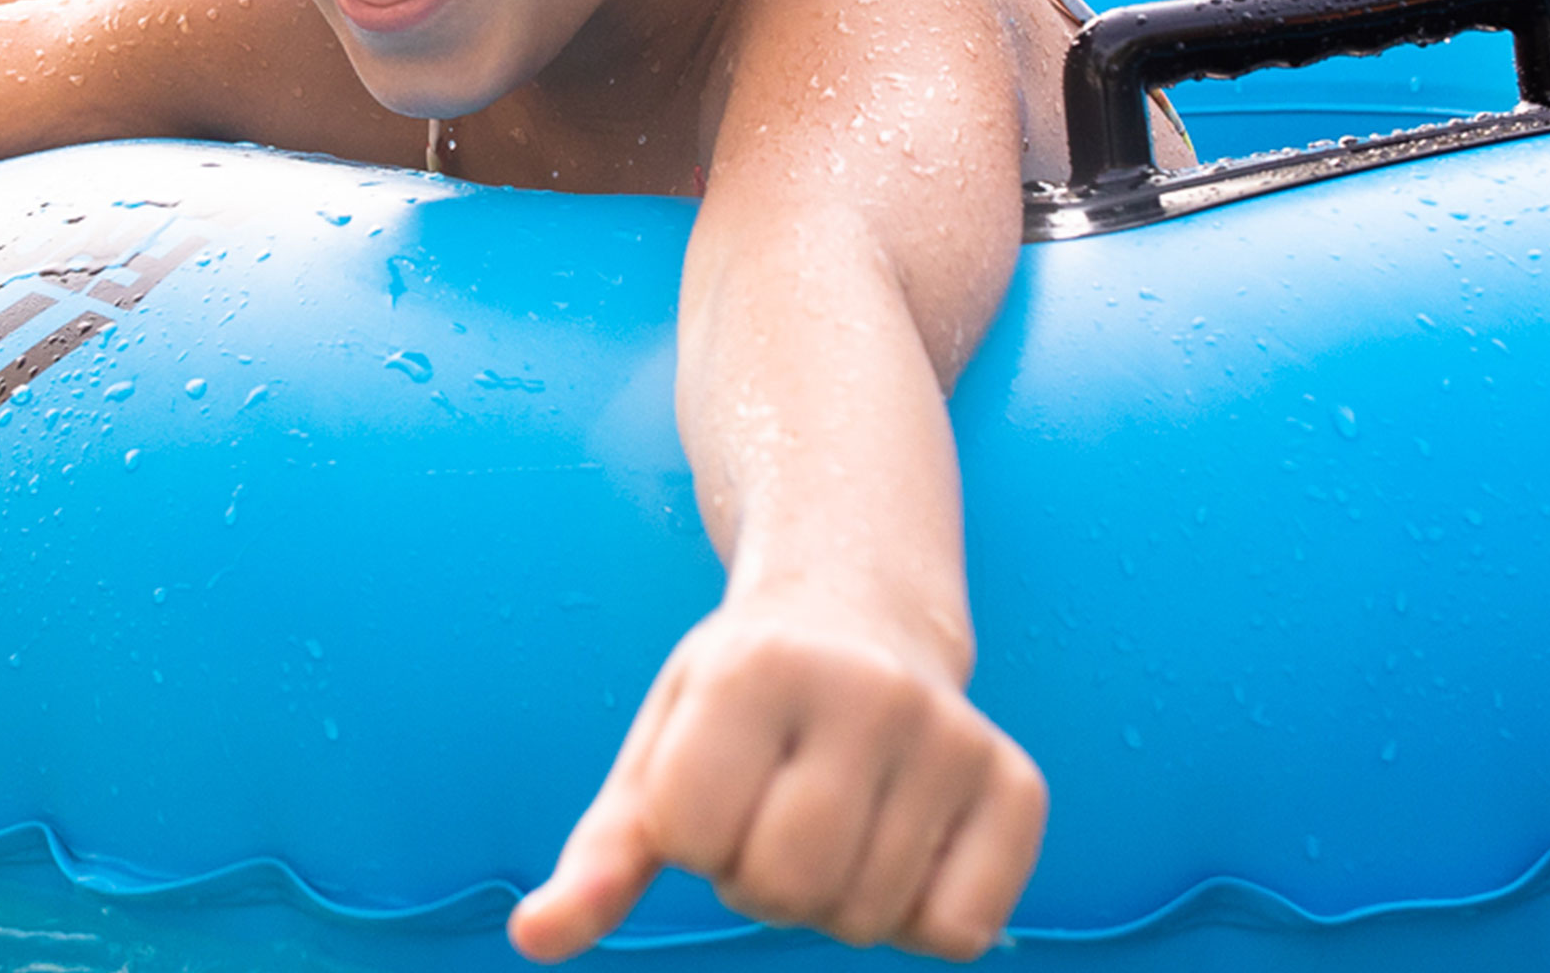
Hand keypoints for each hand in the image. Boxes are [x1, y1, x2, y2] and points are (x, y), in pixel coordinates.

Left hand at [509, 596, 1044, 962]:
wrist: (857, 611)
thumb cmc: (736, 704)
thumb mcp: (657, 753)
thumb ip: (600, 856)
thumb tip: (532, 938)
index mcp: (754, 670)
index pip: (693, 834)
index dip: (692, 838)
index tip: (711, 788)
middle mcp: (864, 690)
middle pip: (787, 882)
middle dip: (759, 881)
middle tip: (772, 819)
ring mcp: (949, 735)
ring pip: (867, 914)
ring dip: (832, 902)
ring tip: (831, 823)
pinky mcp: (1018, 783)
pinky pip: (957, 931)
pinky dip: (915, 922)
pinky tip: (899, 847)